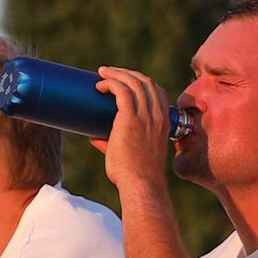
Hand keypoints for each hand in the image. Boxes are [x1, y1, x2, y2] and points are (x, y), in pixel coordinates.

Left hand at [96, 66, 174, 198]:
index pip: (157, 91)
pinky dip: (111, 84)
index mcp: (164, 121)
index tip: (124, 81)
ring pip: (133, 82)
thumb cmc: (135, 175)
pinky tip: (100, 85)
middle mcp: (157, 115)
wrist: (141, 185)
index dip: (141, 81)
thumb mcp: (132, 153)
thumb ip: (112, 143)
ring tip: (101, 74)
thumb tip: (93, 135)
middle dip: (126, 73)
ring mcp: (145, 117)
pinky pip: (122, 91)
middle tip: (108, 73)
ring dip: (116, 74)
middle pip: (145, 81)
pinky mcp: (130, 120)